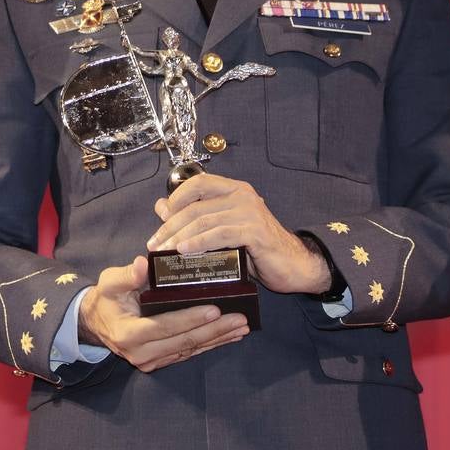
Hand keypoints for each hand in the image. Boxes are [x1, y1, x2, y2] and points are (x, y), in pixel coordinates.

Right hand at [78, 256, 249, 371]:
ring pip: (190, 349)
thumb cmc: (105, 298)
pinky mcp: (160, 362)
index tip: (215, 309)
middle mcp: (141, 353)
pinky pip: (188, 353)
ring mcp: (151, 361)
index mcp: (128, 334)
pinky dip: (209, 344)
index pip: (165, 326)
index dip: (190, 318)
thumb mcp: (109, 282)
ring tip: (241, 327)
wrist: (95, 322)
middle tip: (240, 318)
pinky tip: (228, 336)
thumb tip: (142, 264)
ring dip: (217, 338)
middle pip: (184, 341)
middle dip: (214, 330)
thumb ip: (126, 275)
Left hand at [146, 172, 331, 294]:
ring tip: (163, 250)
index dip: (176, 198)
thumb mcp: (224, 230)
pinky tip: (184, 250)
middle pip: (196, 206)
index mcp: (234, 190)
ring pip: (204, 220)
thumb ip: (198, 217)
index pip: (197, 184)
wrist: (296, 266)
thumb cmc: (258, 249)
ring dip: (179, 236)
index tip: (159, 218)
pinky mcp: (254, 231)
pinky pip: (220, 234)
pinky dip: (199, 242)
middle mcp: (241, 195)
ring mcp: (249, 211)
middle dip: (170, 225)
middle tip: (154, 243)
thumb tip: (161, 206)